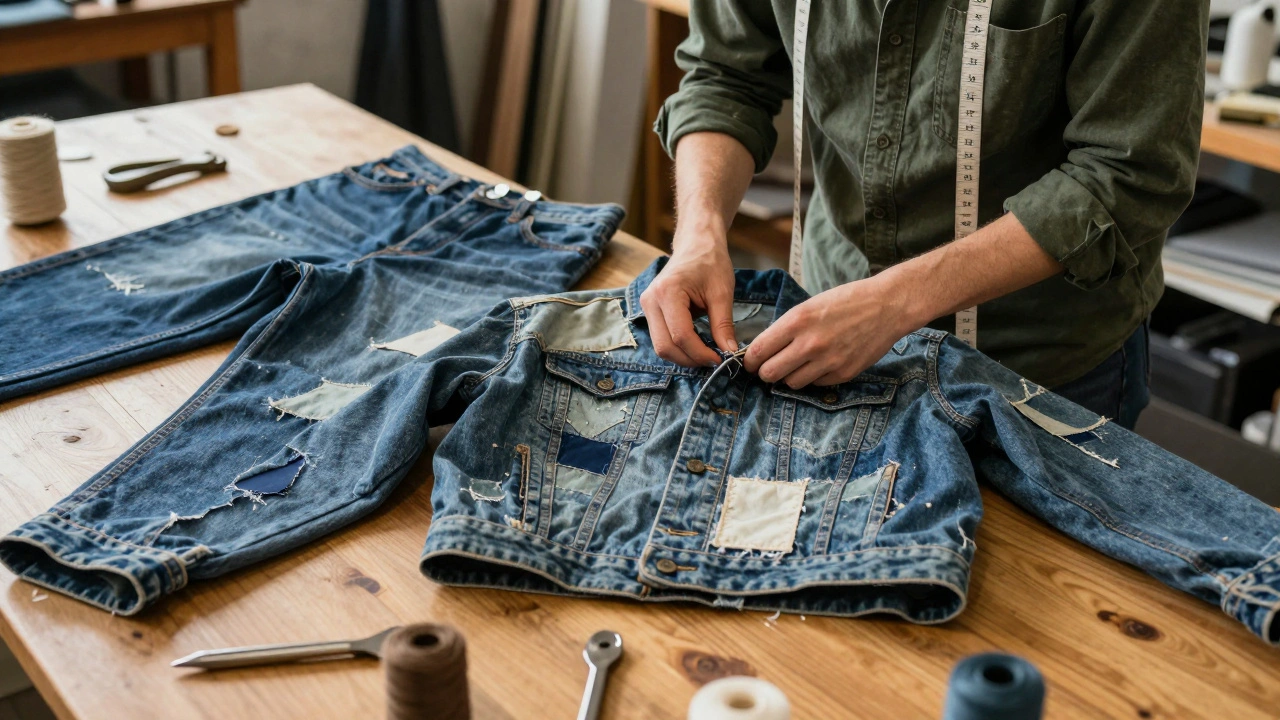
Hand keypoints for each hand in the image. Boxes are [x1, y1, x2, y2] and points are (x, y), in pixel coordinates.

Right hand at [639, 238, 737, 366]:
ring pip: (660, 346)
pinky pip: (661, 338)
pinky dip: (678, 347)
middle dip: (690, 359)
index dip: (700, 353)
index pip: (680, 335)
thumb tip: (730, 352)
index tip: (720, 359)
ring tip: (706, 354)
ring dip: (683, 356)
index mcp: (668, 292)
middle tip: (713, 361)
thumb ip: (723, 325)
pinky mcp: (650, 311)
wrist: (696, 244)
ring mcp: (646, 306)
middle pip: (665, 346)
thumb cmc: (710, 262)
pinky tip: (696, 345)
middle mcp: (650, 301)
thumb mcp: (722, 293)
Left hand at [744, 274, 910, 386]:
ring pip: (791, 383)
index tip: (750, 363)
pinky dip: (813, 378)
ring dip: (790, 377)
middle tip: (770, 367)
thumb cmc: (846, 302)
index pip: (758, 351)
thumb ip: (785, 328)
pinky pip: (815, 385)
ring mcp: (827, 362)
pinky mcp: (843, 374)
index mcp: (797, 321)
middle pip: (770, 373)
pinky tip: (820, 364)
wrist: (886, 306)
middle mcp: (810, 344)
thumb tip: (762, 350)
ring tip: (798, 364)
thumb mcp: (809, 306)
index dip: (749, 361)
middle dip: (766, 372)